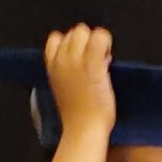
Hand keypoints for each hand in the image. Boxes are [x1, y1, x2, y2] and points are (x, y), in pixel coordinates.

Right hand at [44, 24, 115, 152]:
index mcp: (52, 66)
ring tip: (102, 59)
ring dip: (95, 41)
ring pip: (84, 31)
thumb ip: (69, 72)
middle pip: (72, 32)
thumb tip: (85, 60)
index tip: (81, 59)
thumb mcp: (64, 90)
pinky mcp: (92, 64)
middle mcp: (61, 59)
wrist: (84, 131)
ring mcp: (76, 60)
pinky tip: (109, 58)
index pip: (56, 39)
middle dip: (85, 42)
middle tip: (94, 60)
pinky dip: (106, 42)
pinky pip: (100, 37)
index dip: (71, 45)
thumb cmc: (77, 118)